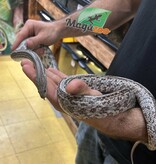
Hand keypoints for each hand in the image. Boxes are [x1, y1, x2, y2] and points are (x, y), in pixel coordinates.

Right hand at [12, 19, 62, 49]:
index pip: (21, 35)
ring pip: (28, 45)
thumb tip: (26, 44)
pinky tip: (42, 49)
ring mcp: (31, 34)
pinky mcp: (34, 39)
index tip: (13, 50)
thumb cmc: (52, 32)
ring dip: (34, 49)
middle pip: (23, 41)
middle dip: (28, 48)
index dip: (17, 43)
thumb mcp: (43, 37)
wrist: (59, 31)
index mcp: (29, 26)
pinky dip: (36, 49)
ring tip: (42, 49)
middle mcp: (28, 29)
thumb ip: (35, 41)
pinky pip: (32, 46)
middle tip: (34, 51)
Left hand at [21, 59, 146, 142]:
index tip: (26, 66)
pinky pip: (61, 81)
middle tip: (25, 61)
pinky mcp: (72, 91)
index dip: (35, 76)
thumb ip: (81, 90)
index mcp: (63, 100)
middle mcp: (61, 98)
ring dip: (44, 73)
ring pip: (52, 82)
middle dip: (35, 73)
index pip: (45, 87)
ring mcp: (66, 94)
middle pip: (45, 83)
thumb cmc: (99, 107)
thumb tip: (70, 85)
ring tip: (36, 63)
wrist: (107, 114)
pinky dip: (55, 75)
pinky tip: (50, 70)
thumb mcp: (92, 97)